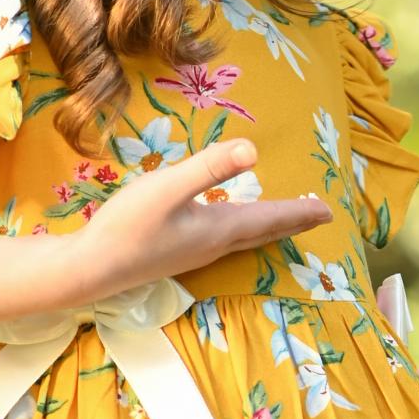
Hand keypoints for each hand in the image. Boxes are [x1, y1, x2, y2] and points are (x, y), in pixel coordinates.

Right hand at [65, 137, 331, 302]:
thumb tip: (254, 150)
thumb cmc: (127, 226)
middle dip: (290, 221)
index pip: (269, 219)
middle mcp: (212, 245)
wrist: (89, 269)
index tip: (328, 211)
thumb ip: (209, 167)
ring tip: (282, 219)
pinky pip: (222, 239)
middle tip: (318, 217)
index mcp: (219, 229)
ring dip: (266, 227)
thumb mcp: (168, 187)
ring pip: (242, 238)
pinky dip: (240, 230)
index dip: (299, 213)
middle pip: (261, 232)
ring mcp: (193, 252)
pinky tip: (227, 226)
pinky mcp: (174, 253)